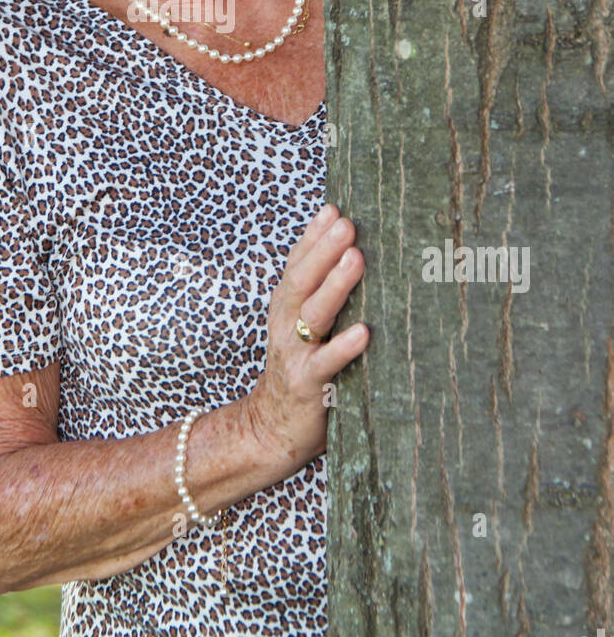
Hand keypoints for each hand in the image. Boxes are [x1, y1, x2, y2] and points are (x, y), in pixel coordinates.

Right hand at [243, 204, 368, 472]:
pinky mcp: (308, 385)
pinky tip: (364, 333)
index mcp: (287, 306)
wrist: (272, 428)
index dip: (313, 236)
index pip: (297, 264)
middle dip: (324, 250)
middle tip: (348, 224)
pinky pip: (326, 363)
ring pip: (314, 314)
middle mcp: (287, 324)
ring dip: (335, 285)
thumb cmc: (302, 369)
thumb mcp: (305, 326)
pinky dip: (343, 347)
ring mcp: (295, 353)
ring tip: (357, 258)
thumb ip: (324, 294)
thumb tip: (357, 253)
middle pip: (303, 280)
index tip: (334, 208)